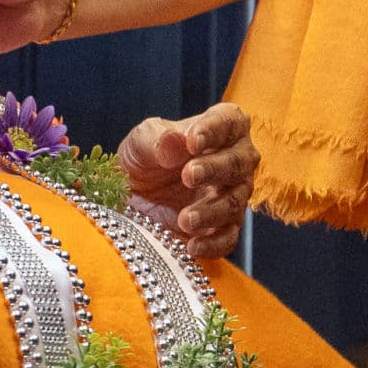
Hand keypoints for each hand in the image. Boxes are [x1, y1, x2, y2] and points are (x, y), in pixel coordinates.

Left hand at [117, 103, 257, 260]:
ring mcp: (230, 197)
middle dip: (215, 169)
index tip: (193, 141)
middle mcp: (233, 162)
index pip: (229, 122)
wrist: (128, 198)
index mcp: (219, 130)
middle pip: (239, 163)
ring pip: (235, 203)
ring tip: (185, 218)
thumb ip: (158, 139)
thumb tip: (177, 142)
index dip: (215, 130)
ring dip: (212, 211)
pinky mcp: (221, 229)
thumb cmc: (143, 159)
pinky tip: (192, 245)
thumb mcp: (140, 142)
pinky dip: (213, 244)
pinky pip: (228, 238)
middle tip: (188, 175)